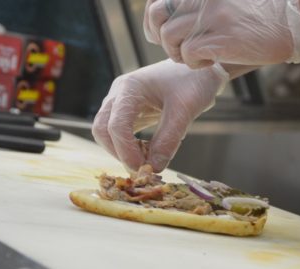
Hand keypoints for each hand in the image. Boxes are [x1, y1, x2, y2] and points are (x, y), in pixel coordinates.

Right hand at [92, 59, 227, 171]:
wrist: (197, 68)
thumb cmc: (193, 81)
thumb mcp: (185, 111)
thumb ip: (169, 139)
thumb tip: (154, 168)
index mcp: (130, 88)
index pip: (116, 125)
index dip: (126, 152)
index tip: (143, 169)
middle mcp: (119, 94)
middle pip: (101, 130)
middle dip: (119, 153)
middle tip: (143, 168)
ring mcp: (120, 102)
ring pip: (106, 133)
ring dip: (122, 151)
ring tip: (148, 160)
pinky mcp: (127, 111)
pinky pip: (118, 133)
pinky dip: (129, 147)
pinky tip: (148, 152)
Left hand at [143, 0, 299, 68]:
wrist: (293, 21)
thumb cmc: (259, 16)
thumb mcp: (222, 4)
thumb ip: (196, 9)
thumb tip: (162, 23)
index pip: (157, 1)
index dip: (153, 20)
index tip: (162, 32)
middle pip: (158, 18)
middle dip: (162, 39)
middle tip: (180, 49)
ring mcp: (211, 15)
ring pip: (169, 37)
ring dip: (179, 53)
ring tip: (200, 55)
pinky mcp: (221, 36)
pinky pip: (188, 53)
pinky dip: (195, 63)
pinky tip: (213, 60)